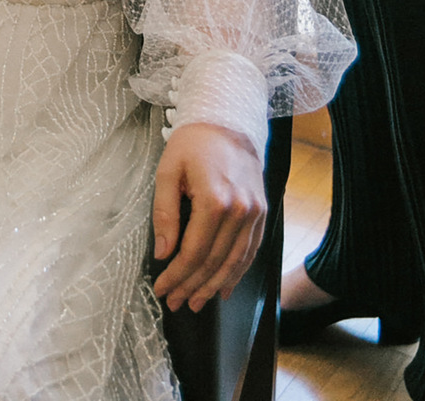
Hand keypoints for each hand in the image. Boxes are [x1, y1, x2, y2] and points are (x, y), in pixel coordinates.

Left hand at [152, 122, 266, 311]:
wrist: (228, 121)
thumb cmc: (193, 144)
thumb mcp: (168, 171)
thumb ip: (165, 213)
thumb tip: (163, 252)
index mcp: (214, 199)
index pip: (193, 251)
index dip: (176, 275)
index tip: (161, 288)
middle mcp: (239, 210)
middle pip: (214, 261)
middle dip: (192, 286)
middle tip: (175, 302)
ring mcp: (255, 212)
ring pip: (235, 262)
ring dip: (215, 286)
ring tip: (197, 302)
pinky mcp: (263, 212)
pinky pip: (251, 251)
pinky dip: (238, 273)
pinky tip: (225, 287)